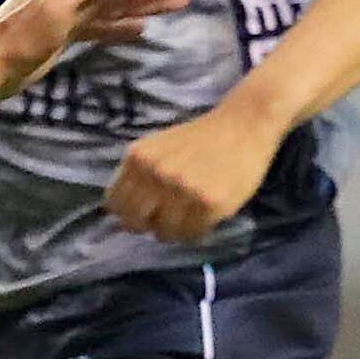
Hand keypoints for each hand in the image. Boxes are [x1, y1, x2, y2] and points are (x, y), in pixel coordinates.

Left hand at [105, 93, 287, 244]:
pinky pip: (192, 234)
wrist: (243, 124)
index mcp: (138, 158)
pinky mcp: (209, 203)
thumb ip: (138, 174)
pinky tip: (205, 215)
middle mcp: (157, 174)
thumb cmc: (199, 138)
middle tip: (166, 219)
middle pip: (135, 223)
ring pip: (165, 233)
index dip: (129, 213)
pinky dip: (197, 231)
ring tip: (189, 216)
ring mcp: (183, 189)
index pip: (115, 204)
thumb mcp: (157, 148)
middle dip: (149, 225)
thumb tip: (122, 212)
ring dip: (176, 231)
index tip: (145, 212)